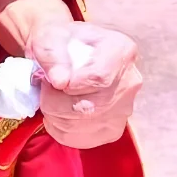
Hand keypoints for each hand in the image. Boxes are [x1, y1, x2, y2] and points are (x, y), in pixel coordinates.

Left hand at [27, 20, 143, 149]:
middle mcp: (131, 81)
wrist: (64, 54)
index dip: (70, 85)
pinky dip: (61, 131)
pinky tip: (57, 114)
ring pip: (85, 125)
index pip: (99, 77)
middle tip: (45, 90)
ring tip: (50, 99)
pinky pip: (84, 139)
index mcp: (121, 51)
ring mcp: (125, 109)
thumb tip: (60, 81)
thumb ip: (51, 53)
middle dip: (56, 102)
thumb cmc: (58, 42)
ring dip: (55, 116)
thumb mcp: (49, 37)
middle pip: (92, 106)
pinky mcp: (113, 130)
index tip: (53, 81)